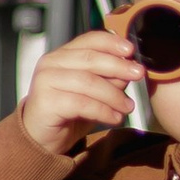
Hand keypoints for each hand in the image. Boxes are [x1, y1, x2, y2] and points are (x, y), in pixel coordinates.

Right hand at [20, 24, 136, 157]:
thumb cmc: (67, 113)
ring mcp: (46, 81)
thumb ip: (107, 78)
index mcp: (62, 55)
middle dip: (118, 66)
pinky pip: (82, 103)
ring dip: (113, 95)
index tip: (131, 50)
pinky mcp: (46, 102)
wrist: (41, 139)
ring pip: (88, 82)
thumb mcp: (92, 92)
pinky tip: (114, 118)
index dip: (112, 43)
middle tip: (138, 74)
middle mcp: (51, 63)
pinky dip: (103, 111)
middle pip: (90, 59)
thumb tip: (129, 69)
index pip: (89, 41)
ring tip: (127, 106)